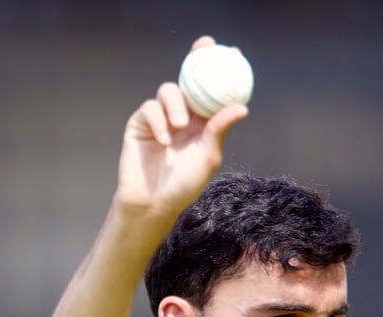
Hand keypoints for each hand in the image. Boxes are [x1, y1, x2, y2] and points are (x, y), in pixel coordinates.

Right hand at [114, 36, 248, 219]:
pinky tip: (163, 140)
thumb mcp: (208, 157)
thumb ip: (219, 130)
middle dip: (196, 58)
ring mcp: (160, 117)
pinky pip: (150, 109)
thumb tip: (241, 107)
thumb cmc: (183, 185)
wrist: (153, 202)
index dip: (221, 69)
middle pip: (189, 78)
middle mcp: (182, 114)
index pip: (212, 90)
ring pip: (167, 91)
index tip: (234, 53)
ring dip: (175, 104)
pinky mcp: (140, 123)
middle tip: (204, 47)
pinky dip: (158, 121)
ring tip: (180, 126)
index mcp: (203, 121)